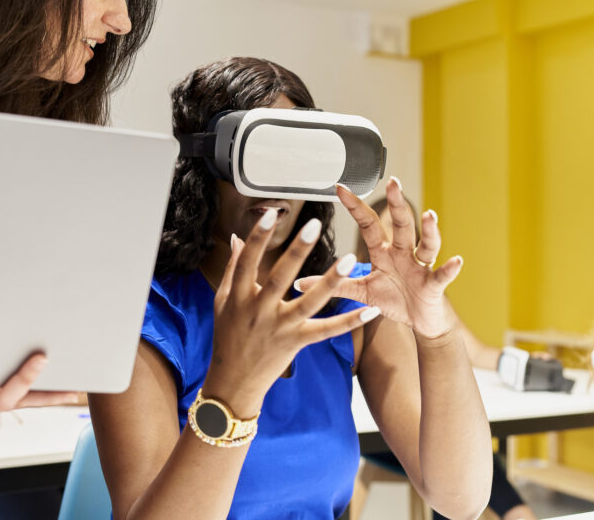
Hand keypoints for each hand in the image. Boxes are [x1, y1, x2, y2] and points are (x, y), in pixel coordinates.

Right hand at [201, 210, 378, 416]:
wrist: (233, 381)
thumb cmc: (227, 336)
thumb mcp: (223, 301)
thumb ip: (233, 268)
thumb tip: (238, 238)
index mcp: (239, 297)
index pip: (248, 261)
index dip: (258, 237)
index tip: (271, 213)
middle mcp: (259, 312)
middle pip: (279, 278)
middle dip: (297, 251)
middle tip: (314, 225)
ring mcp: (280, 329)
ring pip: (308, 303)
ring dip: (330, 282)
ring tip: (350, 260)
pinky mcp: (297, 343)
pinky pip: (327, 331)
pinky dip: (350, 322)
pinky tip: (370, 310)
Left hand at [296, 179, 461, 337]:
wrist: (421, 321)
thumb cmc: (394, 301)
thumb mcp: (363, 293)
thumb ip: (337, 285)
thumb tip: (299, 284)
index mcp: (384, 252)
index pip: (368, 223)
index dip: (355, 206)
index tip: (340, 187)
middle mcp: (403, 253)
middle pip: (401, 225)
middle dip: (398, 204)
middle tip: (393, 182)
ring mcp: (421, 267)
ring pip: (426, 244)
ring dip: (429, 230)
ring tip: (430, 215)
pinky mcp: (434, 285)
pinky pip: (442, 275)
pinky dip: (450, 268)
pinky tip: (456, 260)